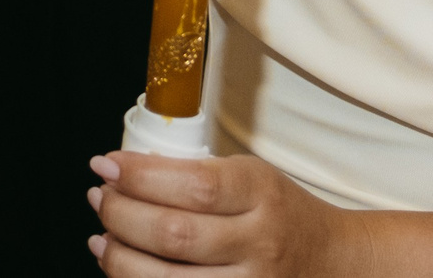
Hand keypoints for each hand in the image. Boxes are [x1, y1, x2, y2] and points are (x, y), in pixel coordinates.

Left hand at [90, 151, 350, 277]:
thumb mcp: (251, 178)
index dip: (140, 176)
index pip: (194, 185)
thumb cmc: (279, 215)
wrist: (332, 264)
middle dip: (121, 214)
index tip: (106, 165)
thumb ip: (196, 175)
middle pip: (174, 234)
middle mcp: (260, 244)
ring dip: (119, 256)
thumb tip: (123, 173)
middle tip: (100, 197)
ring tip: (102, 235)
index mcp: (262, 194)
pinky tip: (121, 266)